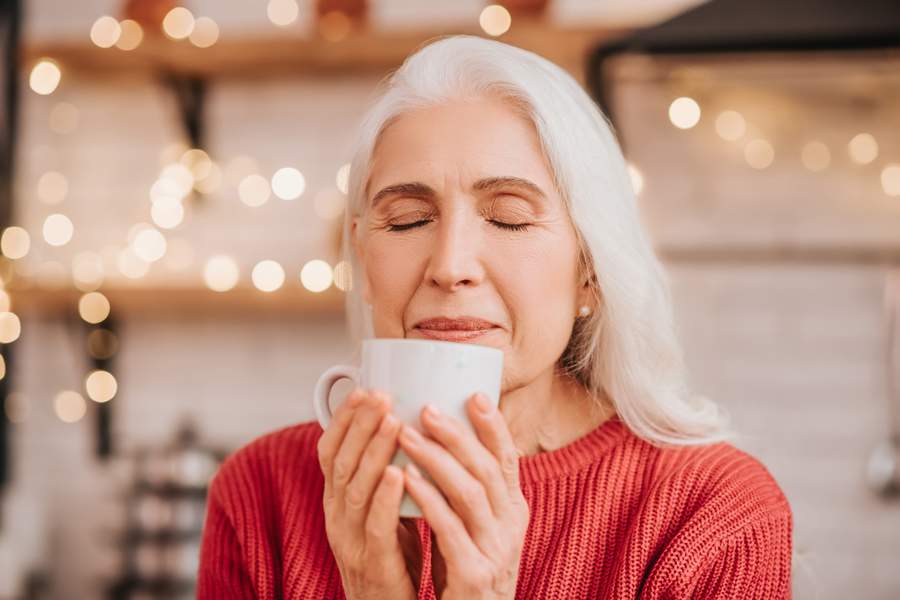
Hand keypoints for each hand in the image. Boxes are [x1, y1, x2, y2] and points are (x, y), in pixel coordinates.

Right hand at [316, 388, 419, 599]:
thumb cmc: (392, 558)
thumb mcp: (381, 512)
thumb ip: (385, 477)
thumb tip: (407, 428)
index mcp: (337, 501)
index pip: (329, 452)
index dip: (343, 419)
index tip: (362, 387)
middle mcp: (336, 516)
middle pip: (340, 462)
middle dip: (360, 424)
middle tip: (381, 393)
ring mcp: (350, 540)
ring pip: (354, 488)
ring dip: (373, 451)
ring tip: (393, 420)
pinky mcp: (372, 563)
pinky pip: (375, 526)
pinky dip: (384, 498)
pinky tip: (398, 474)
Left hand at [397, 393, 529, 599]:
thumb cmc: (469, 572)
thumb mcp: (481, 528)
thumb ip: (472, 491)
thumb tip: (449, 441)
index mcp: (514, 510)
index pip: (509, 459)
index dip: (494, 426)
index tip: (474, 395)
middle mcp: (511, 527)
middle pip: (487, 469)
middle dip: (456, 435)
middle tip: (426, 408)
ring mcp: (495, 551)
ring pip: (469, 493)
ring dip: (436, 459)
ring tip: (405, 435)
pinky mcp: (473, 574)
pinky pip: (448, 528)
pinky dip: (427, 499)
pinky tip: (406, 479)